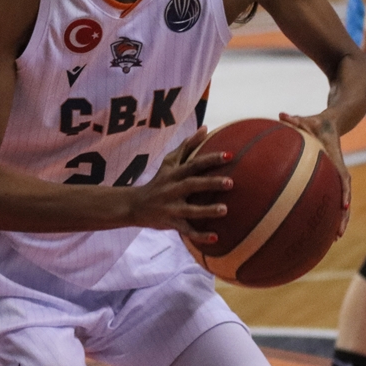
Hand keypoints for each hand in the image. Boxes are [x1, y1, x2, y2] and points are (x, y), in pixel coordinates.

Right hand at [128, 127, 233, 244]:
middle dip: (210, 183)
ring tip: (225, 210)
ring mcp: (171, 207)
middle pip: (192, 184)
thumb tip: (205, 128)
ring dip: (207, 210)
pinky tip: (215, 237)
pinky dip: (199, 235)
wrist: (135, 205)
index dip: (210, 159)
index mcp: (174, 173)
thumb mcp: (169, 162)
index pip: (194, 164)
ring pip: (190, 209)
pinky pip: (186, 230)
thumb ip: (187, 146)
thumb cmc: (159, 181)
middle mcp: (172, 189)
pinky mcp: (170, 223)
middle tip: (231, 182)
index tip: (229, 156)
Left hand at [279, 112, 351, 237]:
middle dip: (343, 216)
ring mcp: (335, 176)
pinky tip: (318, 225)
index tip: (344, 206)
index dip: (344, 192)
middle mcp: (338, 171)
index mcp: (335, 160)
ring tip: (333, 238)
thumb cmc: (316, 123)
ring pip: (340, 202)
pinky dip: (327, 210)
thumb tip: (282, 114)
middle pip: (344, 197)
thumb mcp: (308, 120)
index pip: (343, 178)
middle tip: (338, 234)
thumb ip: (296, 119)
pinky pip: (329, 197)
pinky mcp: (329, 178)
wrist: (331, 123)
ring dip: (339, 220)